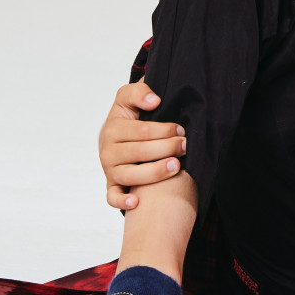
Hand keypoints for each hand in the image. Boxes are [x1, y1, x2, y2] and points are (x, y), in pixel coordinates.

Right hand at [99, 81, 185, 210]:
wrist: (114, 137)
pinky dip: (122, 201)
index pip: (141, 131)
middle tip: (185, 146)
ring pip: (130, 176)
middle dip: (167, 148)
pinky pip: (113, 197)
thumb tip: (154, 101)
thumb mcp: (128, 98)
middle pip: (139, 153)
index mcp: (113, 128)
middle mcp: (109, 151)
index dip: (164, 130)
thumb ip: (138, 92)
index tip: (181, 129)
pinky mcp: (112, 185)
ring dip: (154, 173)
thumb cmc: (128, 118)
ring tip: (176, 166)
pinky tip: (136, 201)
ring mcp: (110, 170)